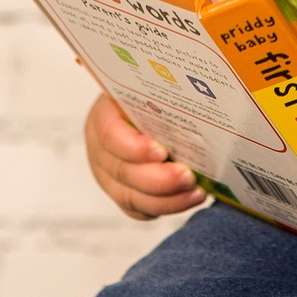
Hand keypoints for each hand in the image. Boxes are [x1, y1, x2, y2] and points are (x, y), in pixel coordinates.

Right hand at [84, 94, 207, 219]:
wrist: (149, 109)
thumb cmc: (153, 97)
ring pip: (130, 196)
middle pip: (121, 171)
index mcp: (103, 115)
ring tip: (195, 192)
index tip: (161, 152)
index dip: (133, 147)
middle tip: (188, 176)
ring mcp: (109, 175)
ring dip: (166, 199)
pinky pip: (139, 209)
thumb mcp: (151, 87)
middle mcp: (100, 149)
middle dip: (158, 179)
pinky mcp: (123, 193)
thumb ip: (164, 92)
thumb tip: (193, 91)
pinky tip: (189, 198)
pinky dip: (166, 207)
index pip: (109, 134)